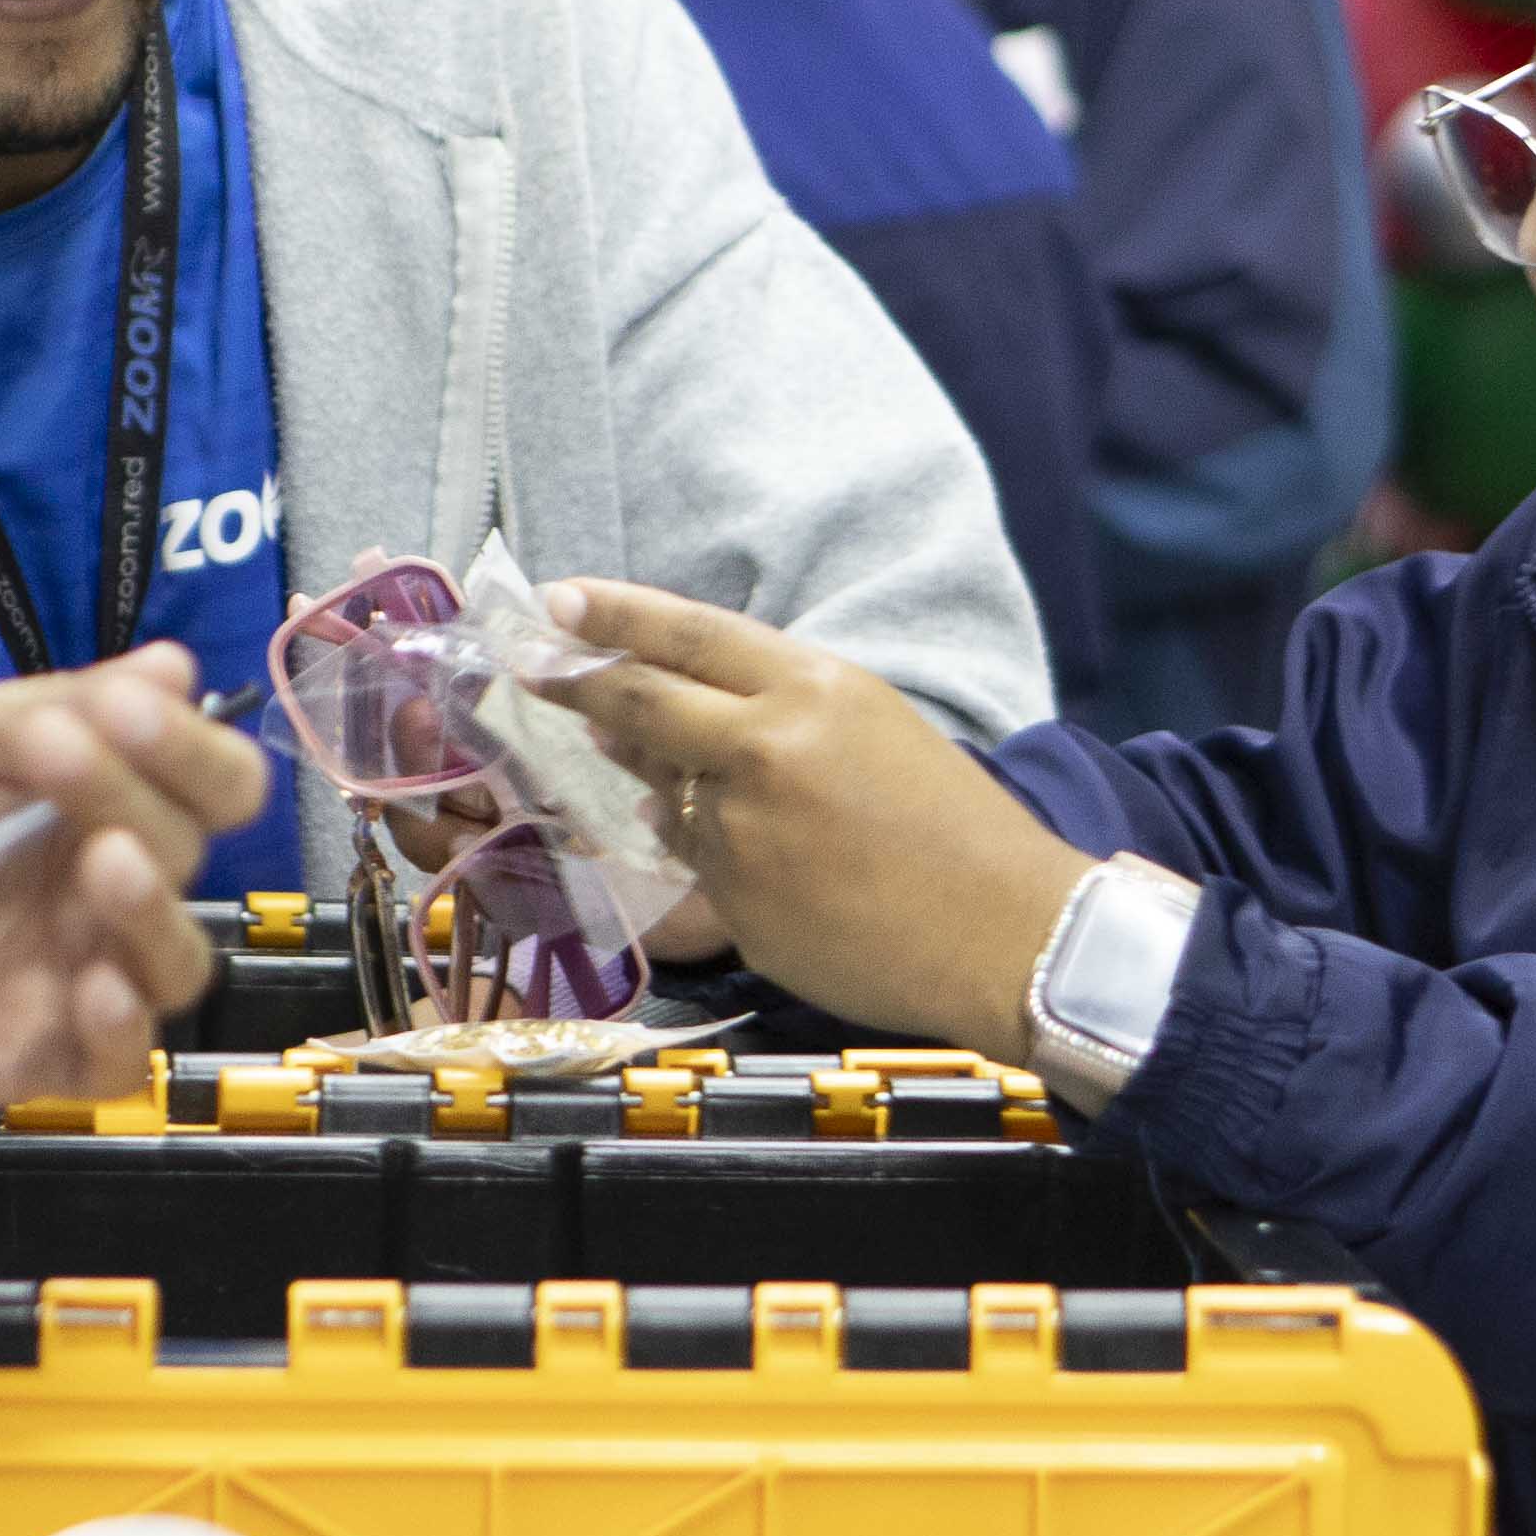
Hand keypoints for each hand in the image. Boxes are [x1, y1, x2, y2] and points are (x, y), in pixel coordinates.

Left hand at [0, 655, 247, 1236]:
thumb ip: (45, 704)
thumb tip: (173, 666)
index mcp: (92, 803)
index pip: (200, 779)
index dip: (186, 744)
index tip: (123, 706)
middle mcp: (97, 888)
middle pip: (190, 853)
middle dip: (139, 791)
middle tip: (63, 751)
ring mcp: (72, 971)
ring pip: (174, 960)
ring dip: (153, 908)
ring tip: (103, 861)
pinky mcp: (33, 1055)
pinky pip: (114, 1061)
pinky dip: (121, 1025)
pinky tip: (92, 983)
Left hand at [532, 579, 1088, 1052]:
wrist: (1008, 935)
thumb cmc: (956, 827)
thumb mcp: (874, 728)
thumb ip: (777, 713)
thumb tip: (669, 723)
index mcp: (813, 688)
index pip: (688, 633)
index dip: (613, 614)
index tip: (555, 600)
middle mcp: (765, 749)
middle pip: (640, 702)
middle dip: (574, 681)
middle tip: (528, 667)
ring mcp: (741, 831)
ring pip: (664, 794)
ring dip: (655, 782)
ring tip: (674, 777)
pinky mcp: (734, 903)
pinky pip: (693, 865)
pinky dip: (704, 851)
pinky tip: (749, 856)